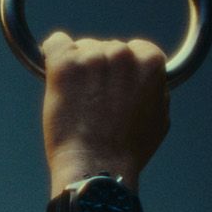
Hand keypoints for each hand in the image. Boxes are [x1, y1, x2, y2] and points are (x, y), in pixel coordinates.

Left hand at [41, 31, 168, 193]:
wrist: (96, 167)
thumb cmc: (127, 151)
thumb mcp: (159, 118)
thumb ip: (154, 90)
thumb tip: (150, 79)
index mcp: (150, 62)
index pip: (135, 48)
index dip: (121, 70)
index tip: (112, 87)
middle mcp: (122, 53)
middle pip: (106, 48)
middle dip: (99, 70)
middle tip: (92, 102)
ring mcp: (92, 58)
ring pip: (80, 50)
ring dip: (77, 68)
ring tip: (76, 102)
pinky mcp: (64, 66)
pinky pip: (55, 44)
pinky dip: (52, 53)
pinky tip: (55, 74)